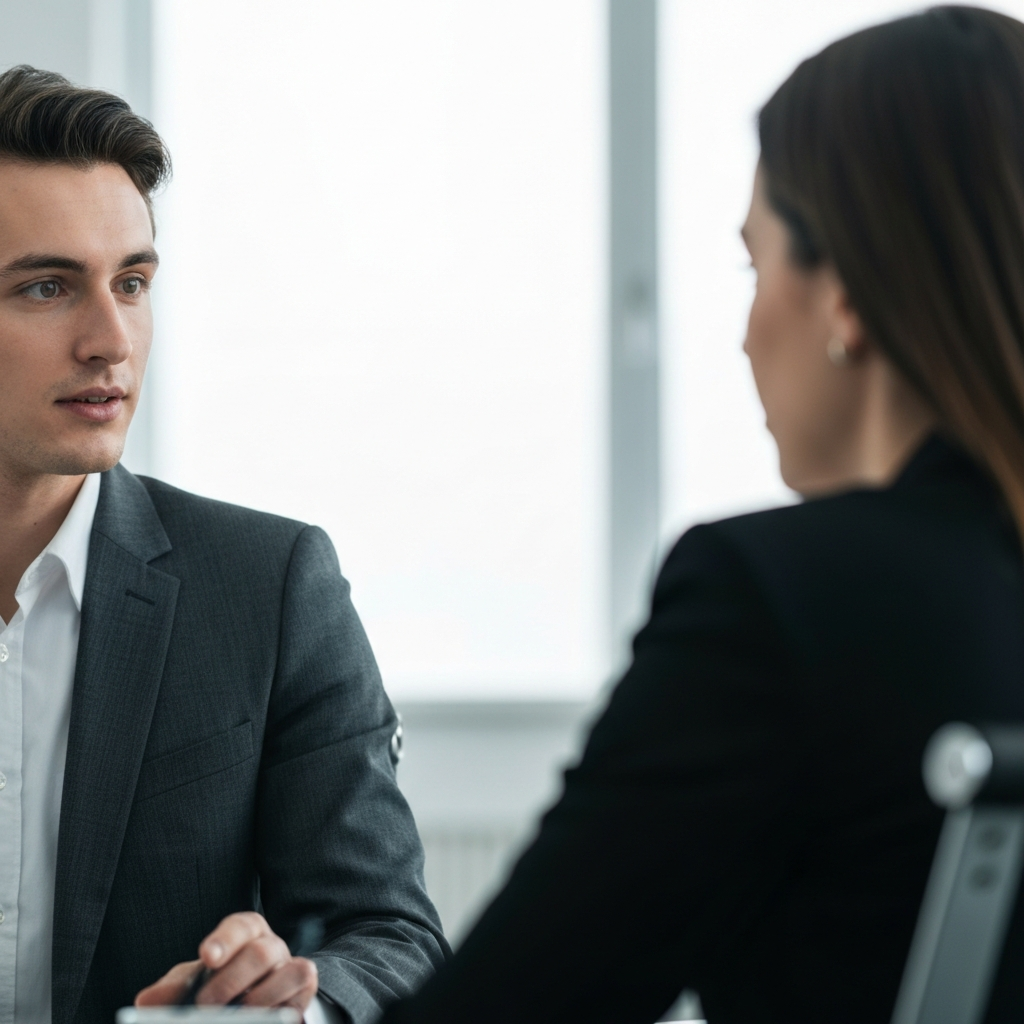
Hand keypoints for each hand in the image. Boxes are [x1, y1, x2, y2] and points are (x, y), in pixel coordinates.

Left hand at [135, 911, 318, 1012]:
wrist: (249, 1007)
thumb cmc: (219, 987)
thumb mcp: (193, 984)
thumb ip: (173, 989)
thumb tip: (146, 1001)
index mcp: (245, 934)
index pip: (240, 926)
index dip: (225, 940)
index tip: (208, 957)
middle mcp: (272, 946)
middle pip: (262, 952)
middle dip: (232, 981)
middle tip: (206, 1006)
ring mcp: (291, 967)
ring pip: (289, 971)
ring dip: (259, 1000)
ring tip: (236, 1017)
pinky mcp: (304, 993)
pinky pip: (300, 997)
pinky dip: (278, 1010)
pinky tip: (259, 1019)